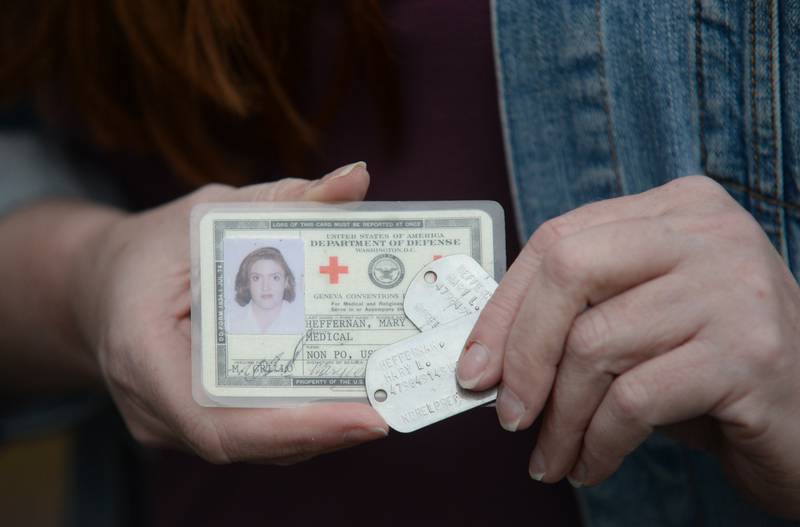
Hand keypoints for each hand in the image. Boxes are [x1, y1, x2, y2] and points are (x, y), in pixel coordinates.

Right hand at [74, 162, 387, 463]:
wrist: (101, 284)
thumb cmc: (150, 249)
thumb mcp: (207, 213)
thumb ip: (282, 201)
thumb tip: (356, 179)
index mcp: (144, 355)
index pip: (219, 420)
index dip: (295, 428)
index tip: (362, 417)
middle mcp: (155, 407)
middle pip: (251, 440)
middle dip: (325, 429)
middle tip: (391, 404)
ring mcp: (172, 423)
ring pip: (257, 444)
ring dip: (321, 430)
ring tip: (381, 401)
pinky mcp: (195, 421)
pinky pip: (251, 432)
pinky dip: (300, 420)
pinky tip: (345, 398)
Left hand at [457, 176, 799, 516]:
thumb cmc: (713, 366)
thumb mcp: (645, 318)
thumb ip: (581, 313)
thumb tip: (487, 354)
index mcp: (673, 208)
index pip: (558, 240)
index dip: (505, 307)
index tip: (475, 364)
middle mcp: (706, 233)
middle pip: (569, 271)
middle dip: (521, 351)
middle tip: (506, 412)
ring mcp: (732, 288)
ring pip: (594, 343)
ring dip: (559, 415)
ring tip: (552, 453)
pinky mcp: (747, 353)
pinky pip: (633, 399)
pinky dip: (597, 442)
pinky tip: (591, 462)